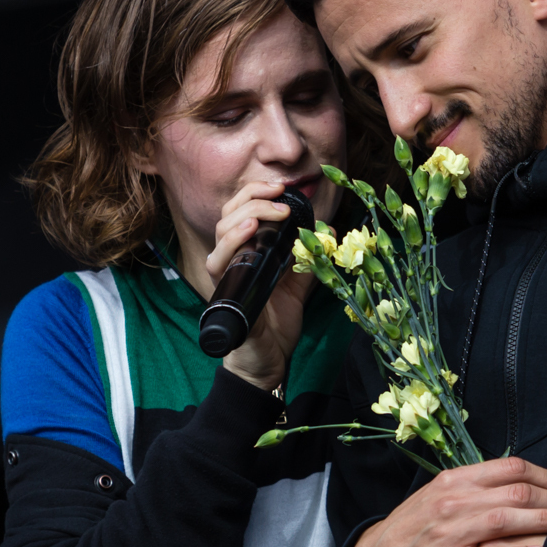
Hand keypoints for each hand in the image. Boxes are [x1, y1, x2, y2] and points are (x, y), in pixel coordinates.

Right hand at [207, 182, 313, 391]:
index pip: (242, 209)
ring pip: (222, 229)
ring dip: (249, 213)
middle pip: (230, 212)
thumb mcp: (300, 283)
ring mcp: (226, 273)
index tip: (283, 187)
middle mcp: (232, 257)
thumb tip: (327, 231)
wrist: (270, 359)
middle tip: (281, 194)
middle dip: (255, 196)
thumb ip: (307, 257)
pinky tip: (250, 231)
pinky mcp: (224, 291)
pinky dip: (233, 242)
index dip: (258, 193)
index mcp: (247, 251)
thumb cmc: (277, 322)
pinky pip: (219, 261)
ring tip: (274, 211)